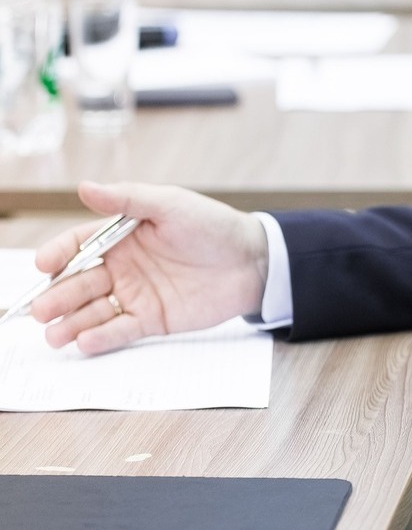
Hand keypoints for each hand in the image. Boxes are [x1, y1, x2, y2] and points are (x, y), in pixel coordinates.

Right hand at [32, 181, 268, 355]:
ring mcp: (135, 294)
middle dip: (58, 296)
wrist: (253, 261)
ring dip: (71, 322)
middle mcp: (122, 266)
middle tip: (40, 310)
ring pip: (94, 310)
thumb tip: (84, 187)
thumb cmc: (213, 226)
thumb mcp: (171, 205)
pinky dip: (101, 337)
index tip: (43, 264)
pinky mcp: (152, 319)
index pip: (79, 245)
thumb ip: (128, 199)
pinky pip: (121, 330)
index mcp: (122, 235)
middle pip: (80, 282)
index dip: (59, 254)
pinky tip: (84, 342)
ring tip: (53, 334)